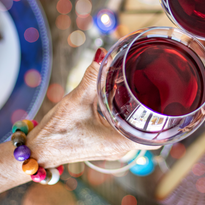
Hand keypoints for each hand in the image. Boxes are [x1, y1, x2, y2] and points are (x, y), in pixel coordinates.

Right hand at [26, 49, 155, 167]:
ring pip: (135, 126)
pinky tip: (123, 97)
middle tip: (153, 82)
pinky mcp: (106, 143)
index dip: (163, 114)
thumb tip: (103, 54)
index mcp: (120, 142)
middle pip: (147, 126)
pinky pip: (123, 126)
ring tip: (142, 86)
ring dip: (137, 109)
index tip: (167, 95)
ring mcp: (114, 147)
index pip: (154, 131)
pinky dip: (125, 112)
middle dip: (150, 106)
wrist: (37, 151)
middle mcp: (121, 148)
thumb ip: (91, 77)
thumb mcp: (75, 101)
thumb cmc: (56, 132)